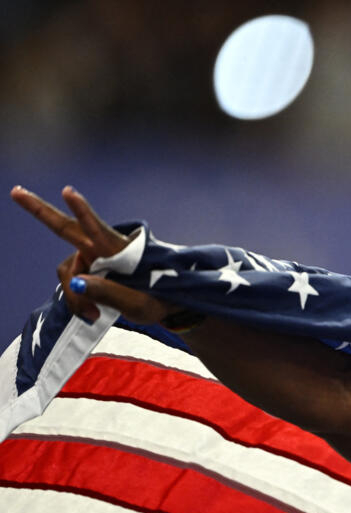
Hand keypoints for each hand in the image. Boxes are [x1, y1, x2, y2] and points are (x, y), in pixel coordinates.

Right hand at [11, 185, 174, 323]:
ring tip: (93, 316)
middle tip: (15, 191)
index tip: (68, 191)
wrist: (167, 305)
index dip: (82, 210)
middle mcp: (104, 248)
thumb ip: (109, 293)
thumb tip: (76, 282)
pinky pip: (72, 282)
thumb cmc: (159, 301)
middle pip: (65, 228)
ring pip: (68, 271)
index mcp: (120, 251)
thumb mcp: (139, 304)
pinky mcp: (93, 269)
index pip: (97, 228)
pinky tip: (90, 313)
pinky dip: (77, 298)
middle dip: (40, 210)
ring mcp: (96, 257)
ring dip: (74, 295)